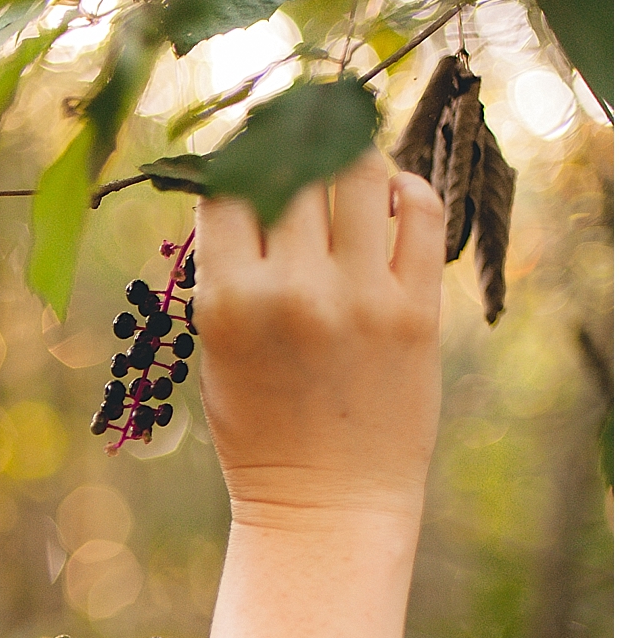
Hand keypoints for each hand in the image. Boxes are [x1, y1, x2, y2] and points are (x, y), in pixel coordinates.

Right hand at [195, 149, 445, 527]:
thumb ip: (228, 275)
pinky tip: (390, 193)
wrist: (325, 503)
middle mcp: (293, 290)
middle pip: (288, 168)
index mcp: (228, 302)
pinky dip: (405, 187)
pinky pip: (421, 213)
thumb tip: (243, 192)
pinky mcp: (416, 310)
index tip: (238, 153)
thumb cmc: (260, 434)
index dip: (230, 160)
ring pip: (357, 174)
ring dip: (345, 152)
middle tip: (288, 134)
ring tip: (339, 153)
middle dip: (284, 142)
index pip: (225, 188)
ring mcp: (359, 297)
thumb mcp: (216, 353)